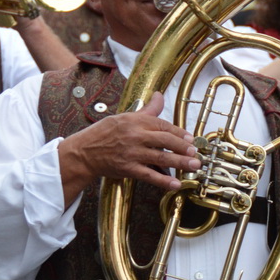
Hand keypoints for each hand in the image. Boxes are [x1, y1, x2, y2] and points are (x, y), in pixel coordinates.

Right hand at [59, 93, 199, 191]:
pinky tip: (176, 184)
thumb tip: (159, 95)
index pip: (163, 125)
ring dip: (180, 162)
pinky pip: (149, 175)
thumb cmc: (104, 133)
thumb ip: (147, 110)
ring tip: (194, 166)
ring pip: (161, 157)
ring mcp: (132, 153)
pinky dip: (163, 181)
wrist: (83, 152)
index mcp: (135, 121)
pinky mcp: (127, 168)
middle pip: (165, 140)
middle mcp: (135, 136)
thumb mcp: (125, 117)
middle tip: (196, 152)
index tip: (191, 139)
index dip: (179, 132)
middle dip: (184, 147)